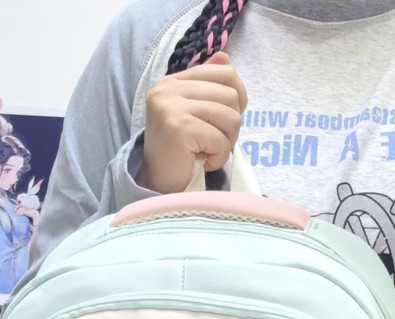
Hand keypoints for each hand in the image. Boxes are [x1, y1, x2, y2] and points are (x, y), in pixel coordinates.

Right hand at [136, 52, 247, 194]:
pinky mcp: (179, 128)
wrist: (158, 185)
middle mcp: (167, 89)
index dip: (236, 97)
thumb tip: (225, 57)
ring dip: (226, 142)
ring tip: (207, 151)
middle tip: (213, 142)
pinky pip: (220, 139)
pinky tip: (202, 161)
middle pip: (230, 94)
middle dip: (231, 124)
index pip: (224, 71)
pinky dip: (218, 157)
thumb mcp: (194, 113)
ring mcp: (171, 107)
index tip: (224, 120)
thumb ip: (208, 85)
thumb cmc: (179, 152)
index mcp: (171, 82)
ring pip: (230, 117)